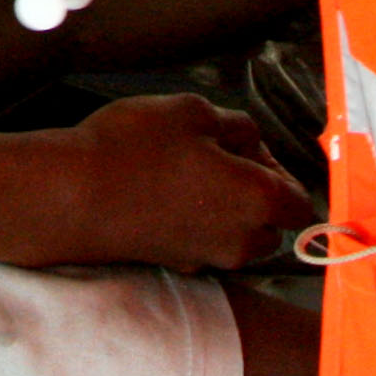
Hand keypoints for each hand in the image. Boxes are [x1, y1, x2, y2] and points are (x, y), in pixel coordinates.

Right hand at [33, 94, 315, 272]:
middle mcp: (242, 239)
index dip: (281, 170)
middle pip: (271, 223)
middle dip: (255, 192)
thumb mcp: (193, 111)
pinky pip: (204, 243)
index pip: (302, 200)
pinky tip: (162, 192)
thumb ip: (236, 126)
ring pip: (238, 236)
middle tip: (218, 155)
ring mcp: (208, 256)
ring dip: (226, 209)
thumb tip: (249, 141)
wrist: (73, 196)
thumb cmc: (135, 150)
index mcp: (258, 200)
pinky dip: (195, 221)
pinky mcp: (176, 264)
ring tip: (187, 172)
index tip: (252, 148)